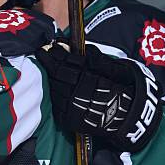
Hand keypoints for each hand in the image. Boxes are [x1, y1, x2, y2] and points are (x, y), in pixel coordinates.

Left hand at [36, 42, 161, 151]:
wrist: (121, 117)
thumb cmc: (116, 90)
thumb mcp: (111, 70)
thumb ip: (94, 58)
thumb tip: (80, 47)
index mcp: (89, 78)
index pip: (68, 62)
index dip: (58, 53)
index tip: (52, 45)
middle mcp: (78, 92)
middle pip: (58, 74)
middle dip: (50, 62)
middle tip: (43, 52)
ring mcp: (71, 107)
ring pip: (54, 88)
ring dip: (50, 77)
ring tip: (47, 68)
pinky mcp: (68, 119)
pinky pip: (56, 104)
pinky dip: (54, 93)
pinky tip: (52, 86)